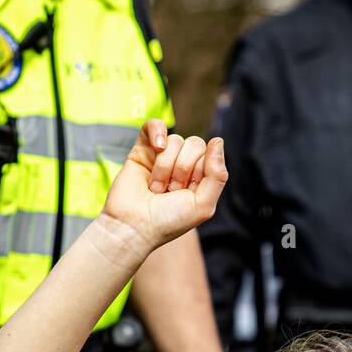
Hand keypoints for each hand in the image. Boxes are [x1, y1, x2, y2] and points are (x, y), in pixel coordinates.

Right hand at [101, 119, 227, 256]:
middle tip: (170, 191)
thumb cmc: (168, 221)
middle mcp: (182, 165)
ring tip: (156, 187)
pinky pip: (153, 125)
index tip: (185, 192)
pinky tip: (156, 147)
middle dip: (183, 169)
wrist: (133, 226)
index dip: (199, 171)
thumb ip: (218, 175)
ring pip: (174, 140)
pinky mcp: (141, 149)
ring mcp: (161, 156)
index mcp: (199, 178)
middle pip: (194, 144)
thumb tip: (218, 140)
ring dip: (165, 166)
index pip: (210, 155)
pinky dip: (157, 132)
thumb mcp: (203, 205)